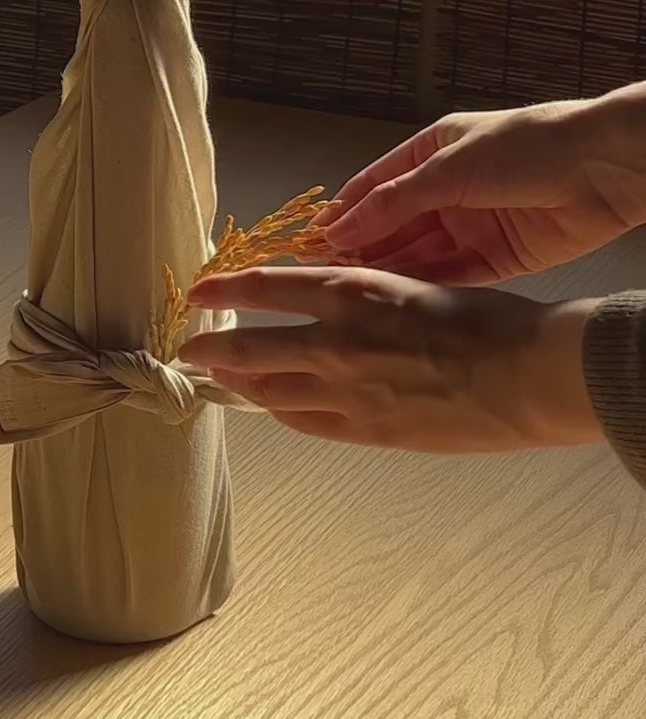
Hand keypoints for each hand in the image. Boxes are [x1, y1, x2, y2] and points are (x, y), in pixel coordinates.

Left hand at [177, 265, 603, 453]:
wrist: (528, 374)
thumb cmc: (487, 321)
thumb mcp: (416, 287)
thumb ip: (368, 298)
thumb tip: (334, 303)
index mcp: (354, 291)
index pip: (267, 287)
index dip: (226, 290)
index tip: (199, 292)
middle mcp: (339, 340)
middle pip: (252, 346)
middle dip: (214, 348)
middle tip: (190, 348)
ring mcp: (348, 391)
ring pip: (271, 390)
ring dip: (240, 384)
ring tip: (219, 381)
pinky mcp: (367, 431)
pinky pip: (306, 422)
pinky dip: (282, 411)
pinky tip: (272, 408)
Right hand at [314, 92, 645, 285]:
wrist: (601, 168)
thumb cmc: (523, 147)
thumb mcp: (449, 168)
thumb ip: (395, 202)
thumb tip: (339, 228)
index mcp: (430, 153)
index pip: (372, 188)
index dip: (341, 215)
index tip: (307, 245)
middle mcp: (446, 191)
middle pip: (392, 226)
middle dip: (360, 251)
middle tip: (321, 281)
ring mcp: (470, 225)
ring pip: (418, 255)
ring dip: (388, 273)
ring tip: (351, 298)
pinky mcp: (496, 258)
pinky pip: (451, 276)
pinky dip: (425, 288)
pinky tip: (397, 303)